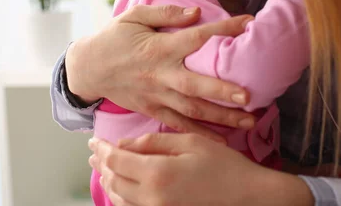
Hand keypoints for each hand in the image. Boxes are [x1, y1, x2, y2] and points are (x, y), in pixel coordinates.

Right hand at [65, 5, 256, 141]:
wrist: (88, 68)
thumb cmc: (113, 38)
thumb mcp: (134, 16)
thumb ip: (165, 13)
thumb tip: (196, 13)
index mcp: (159, 48)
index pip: (196, 37)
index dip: (223, 29)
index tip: (249, 22)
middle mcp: (160, 74)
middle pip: (195, 85)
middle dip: (222, 91)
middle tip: (249, 97)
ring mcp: (156, 95)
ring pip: (191, 110)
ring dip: (220, 117)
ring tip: (249, 122)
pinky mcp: (152, 109)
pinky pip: (178, 124)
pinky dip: (199, 133)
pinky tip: (222, 140)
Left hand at [88, 133, 314, 205]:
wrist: (247, 196)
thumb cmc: (223, 165)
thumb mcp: (191, 142)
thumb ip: (155, 141)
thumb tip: (125, 144)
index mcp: (157, 173)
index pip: (116, 160)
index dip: (102, 149)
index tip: (93, 141)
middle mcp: (152, 197)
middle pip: (113, 180)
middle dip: (102, 165)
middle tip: (95, 153)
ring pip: (120, 198)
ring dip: (108, 182)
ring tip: (104, 169)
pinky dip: (122, 198)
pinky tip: (122, 189)